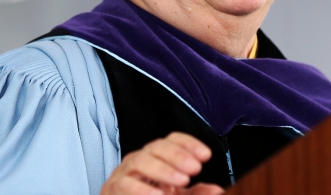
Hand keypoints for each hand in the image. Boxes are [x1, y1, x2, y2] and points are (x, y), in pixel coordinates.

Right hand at [100, 132, 224, 194]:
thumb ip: (196, 193)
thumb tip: (218, 190)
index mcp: (157, 156)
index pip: (172, 140)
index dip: (189, 143)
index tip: (206, 155)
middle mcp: (140, 158)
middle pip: (157, 146)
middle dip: (177, 155)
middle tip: (195, 168)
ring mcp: (124, 172)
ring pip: (140, 161)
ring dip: (162, 170)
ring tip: (181, 181)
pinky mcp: (113, 188)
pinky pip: (125, 184)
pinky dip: (142, 189)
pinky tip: (158, 194)